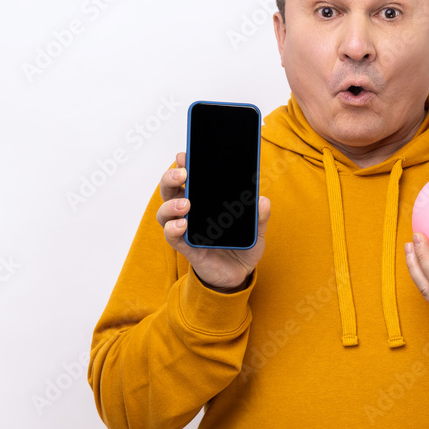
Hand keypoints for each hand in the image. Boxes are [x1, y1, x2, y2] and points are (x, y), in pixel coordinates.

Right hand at [156, 151, 270, 291]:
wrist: (238, 274)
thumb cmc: (241, 246)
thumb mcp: (256, 230)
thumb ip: (260, 216)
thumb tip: (263, 200)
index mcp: (204, 200)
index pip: (189, 178)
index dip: (182, 164)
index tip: (184, 154)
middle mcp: (190, 212)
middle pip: (170, 190)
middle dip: (170, 177)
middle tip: (182, 173)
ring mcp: (186, 229)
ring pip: (165, 212)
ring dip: (171, 205)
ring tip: (186, 204)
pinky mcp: (186, 248)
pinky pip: (172, 237)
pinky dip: (173, 229)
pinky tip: (182, 225)